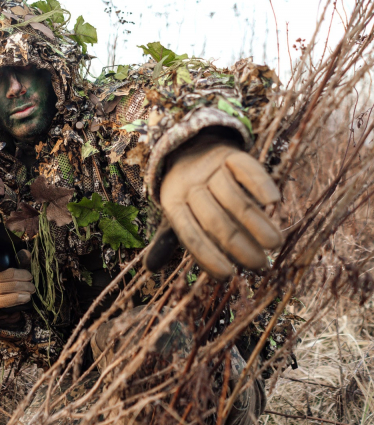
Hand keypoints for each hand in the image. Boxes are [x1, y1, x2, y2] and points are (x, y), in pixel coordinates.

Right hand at [0, 257, 35, 316]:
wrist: (0, 297)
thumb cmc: (7, 279)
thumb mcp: (13, 268)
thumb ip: (19, 261)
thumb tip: (26, 254)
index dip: (13, 272)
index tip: (28, 276)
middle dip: (18, 283)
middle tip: (32, 286)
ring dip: (17, 292)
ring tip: (30, 292)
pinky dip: (13, 300)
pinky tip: (23, 299)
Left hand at [159, 135, 282, 279]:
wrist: (192, 148)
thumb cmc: (188, 194)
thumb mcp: (175, 213)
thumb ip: (167, 241)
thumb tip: (149, 268)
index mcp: (173, 204)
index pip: (190, 234)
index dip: (208, 256)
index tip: (227, 276)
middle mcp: (189, 186)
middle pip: (214, 220)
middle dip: (237, 245)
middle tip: (260, 264)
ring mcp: (210, 169)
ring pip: (233, 198)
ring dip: (255, 223)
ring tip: (274, 244)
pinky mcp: (230, 154)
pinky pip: (247, 169)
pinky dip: (260, 185)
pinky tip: (274, 202)